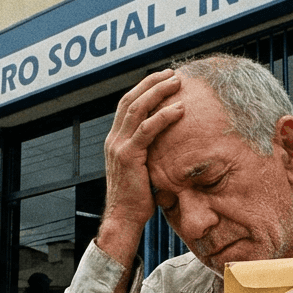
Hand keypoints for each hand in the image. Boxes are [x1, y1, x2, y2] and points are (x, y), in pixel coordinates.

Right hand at [95, 69, 186, 260]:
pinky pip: (146, 130)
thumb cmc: (137, 199)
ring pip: (136, 109)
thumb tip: (169, 145)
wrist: (123, 219)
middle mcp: (113, 139)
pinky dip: (163, 117)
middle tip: (171, 73)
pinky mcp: (128, 157)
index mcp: (115, 140)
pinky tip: (179, 110)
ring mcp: (118, 147)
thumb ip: (149, 154)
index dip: (143, 89)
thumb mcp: (142, 170)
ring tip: (176, 82)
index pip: (126, 105)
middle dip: (151, 83)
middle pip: (130, 100)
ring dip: (157, 92)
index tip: (162, 79)